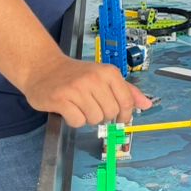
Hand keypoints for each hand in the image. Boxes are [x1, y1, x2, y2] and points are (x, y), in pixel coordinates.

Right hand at [21, 56, 151, 127]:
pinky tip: (69, 109)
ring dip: (88, 118)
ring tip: (79, 106)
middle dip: (103, 115)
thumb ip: (126, 90)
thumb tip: (147, 105)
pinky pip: (77, 121)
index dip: (125, 115)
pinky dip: (74, 120)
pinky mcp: (60, 99)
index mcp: (109, 72)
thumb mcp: (104, 77)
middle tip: (92, 106)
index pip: (127, 101)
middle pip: (111, 112)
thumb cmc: (76, 74)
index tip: (120, 118)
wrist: (43, 68)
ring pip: (94, 119)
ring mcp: (76, 89)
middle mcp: (94, 79)